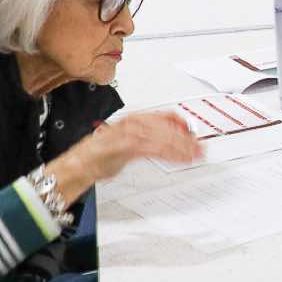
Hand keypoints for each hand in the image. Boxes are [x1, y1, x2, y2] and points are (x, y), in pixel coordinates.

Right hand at [51, 111, 202, 199]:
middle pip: (168, 127)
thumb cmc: (100, 155)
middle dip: (187, 138)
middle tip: (201, 148)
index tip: (194, 134)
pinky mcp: (127, 147)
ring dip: (183, 147)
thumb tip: (166, 142)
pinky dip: (172, 154)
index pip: (165, 116)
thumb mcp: (128, 143)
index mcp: (134, 119)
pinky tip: (182, 159)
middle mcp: (133, 122)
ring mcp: (130, 134)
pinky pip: (155, 149)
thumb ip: (146, 140)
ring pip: (164, 137)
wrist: (80, 164)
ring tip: (195, 155)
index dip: (182, 124)